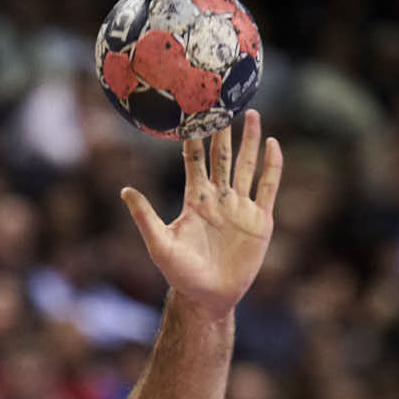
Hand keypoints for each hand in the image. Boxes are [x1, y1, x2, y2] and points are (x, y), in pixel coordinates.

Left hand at [120, 109, 281, 317]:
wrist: (208, 297)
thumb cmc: (180, 273)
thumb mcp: (159, 244)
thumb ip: (144, 216)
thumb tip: (125, 190)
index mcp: (195, 200)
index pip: (194, 162)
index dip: (194, 139)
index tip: (193, 113)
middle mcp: (218, 199)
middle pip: (223, 157)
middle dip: (223, 132)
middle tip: (223, 102)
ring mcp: (240, 208)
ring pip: (247, 166)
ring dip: (250, 141)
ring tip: (252, 114)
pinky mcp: (259, 221)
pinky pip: (267, 188)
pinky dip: (272, 167)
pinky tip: (274, 146)